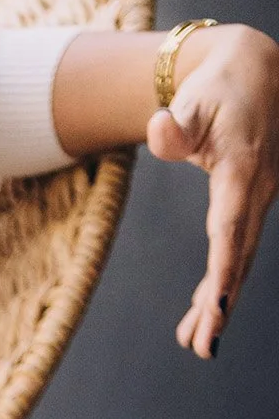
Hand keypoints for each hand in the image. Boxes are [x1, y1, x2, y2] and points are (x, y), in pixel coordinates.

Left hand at [151, 24, 278, 357]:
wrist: (253, 70)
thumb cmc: (217, 85)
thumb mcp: (193, 98)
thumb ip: (175, 124)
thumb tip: (159, 130)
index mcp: (244, 170)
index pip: (230, 231)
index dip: (224, 273)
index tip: (217, 311)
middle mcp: (259, 190)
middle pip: (237, 257)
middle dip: (219, 305)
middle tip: (201, 348)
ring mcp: (259, 198)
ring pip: (239, 258)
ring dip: (218, 302)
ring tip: (195, 344)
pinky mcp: (252, 202)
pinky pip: (237, 248)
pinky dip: (221, 281)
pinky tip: (203, 312)